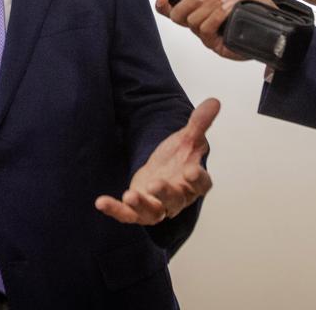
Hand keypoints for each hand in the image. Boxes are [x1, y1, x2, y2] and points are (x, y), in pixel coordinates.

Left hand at [95, 98, 219, 224]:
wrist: (163, 170)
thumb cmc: (179, 158)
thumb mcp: (188, 137)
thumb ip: (200, 123)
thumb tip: (214, 101)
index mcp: (195, 182)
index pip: (202, 183)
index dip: (198, 179)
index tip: (192, 171)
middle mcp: (179, 197)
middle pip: (175, 200)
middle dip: (165, 193)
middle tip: (155, 184)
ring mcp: (158, 206)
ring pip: (153, 212)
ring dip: (141, 206)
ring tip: (129, 196)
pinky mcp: (139, 210)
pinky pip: (127, 215)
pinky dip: (115, 210)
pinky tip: (101, 202)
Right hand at [155, 0, 274, 59]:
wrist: (277, 0)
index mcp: (203, 4)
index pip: (176, 8)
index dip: (164, 5)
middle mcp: (205, 20)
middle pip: (179, 17)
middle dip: (187, 4)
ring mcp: (212, 33)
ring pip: (193, 24)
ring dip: (205, 9)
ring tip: (219, 1)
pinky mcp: (221, 44)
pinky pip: (208, 31)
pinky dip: (215, 17)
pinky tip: (224, 9)